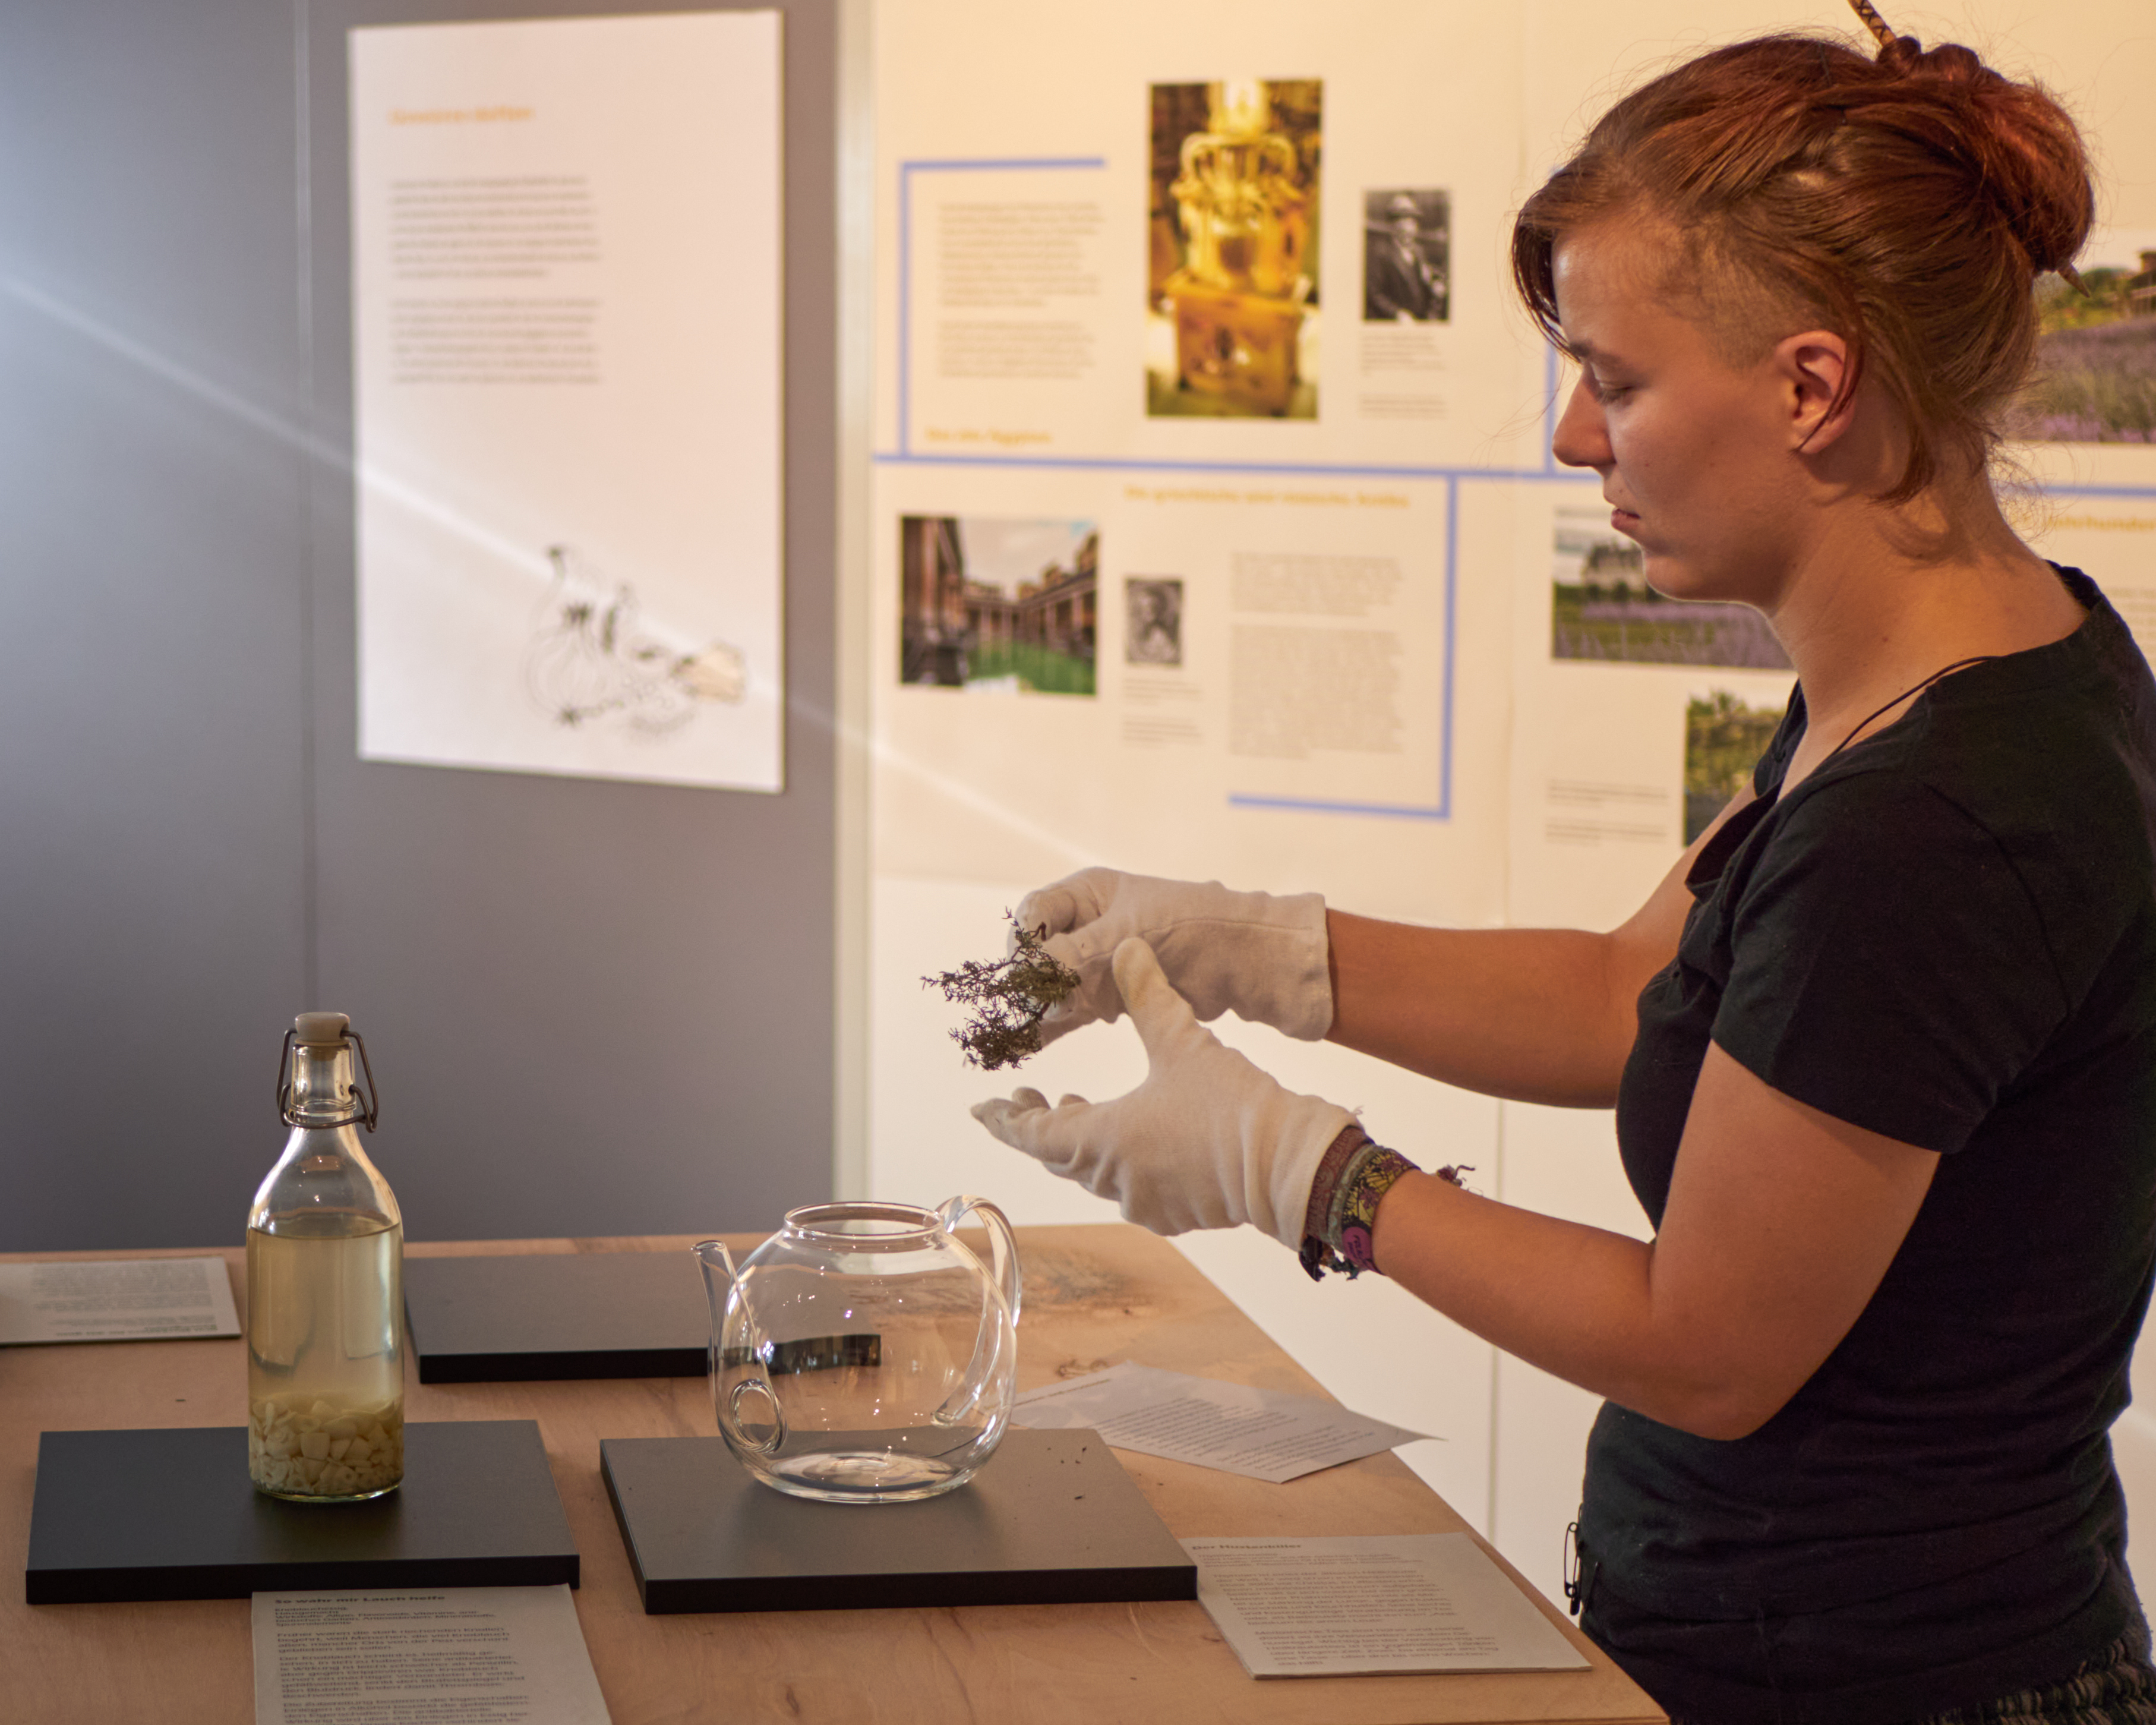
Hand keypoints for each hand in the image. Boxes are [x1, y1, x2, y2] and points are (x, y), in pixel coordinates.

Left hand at [971, 939, 1354, 1243]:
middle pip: (1060, 1156)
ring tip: (1077, 1107)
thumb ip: (1147, 995)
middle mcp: (1116, 1181)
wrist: (1289, 1165)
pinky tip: (1134, 1141)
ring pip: (1095, 1174)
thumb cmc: (1230, 1105)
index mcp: (1104, 1140)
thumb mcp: (1182, 1041)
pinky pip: (1132, 1190)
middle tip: (1028, 1099)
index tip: (981, 1109)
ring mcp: (1146, 1203)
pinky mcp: (1176, 1215)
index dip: (1005, 1119)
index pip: (1033, 1134)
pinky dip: (1120, 1163)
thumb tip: (1127, 948)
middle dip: (1040, 1126)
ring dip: (1081, 1142)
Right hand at [1013, 868, 1331, 1048]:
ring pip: (1048, 986)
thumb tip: (1024, 979)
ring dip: (1034, 1007)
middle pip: (1035, 953)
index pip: (1034, 913)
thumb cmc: (1195, 929)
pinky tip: (1028, 1044)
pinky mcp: (1108, 996)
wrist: (1251, 962)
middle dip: (1026, 982)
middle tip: (1021, 1010)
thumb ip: (1072, 955)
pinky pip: (1068, 1010)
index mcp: (1088, 894)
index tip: (1023, 972)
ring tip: (1015, 1035)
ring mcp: (1095, 963)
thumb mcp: (1128, 937)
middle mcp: (1086, 926)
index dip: (1023, 942)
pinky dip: (1051, 1025)